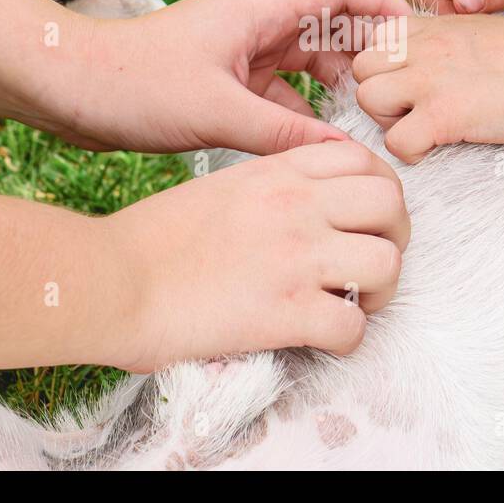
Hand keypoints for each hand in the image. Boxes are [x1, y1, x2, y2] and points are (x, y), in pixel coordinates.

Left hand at [53, 0, 411, 154]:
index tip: (413, 37)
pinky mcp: (225, 81)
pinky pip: (280, 92)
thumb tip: (341, 154)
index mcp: (256, 9)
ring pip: (307, 61)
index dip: (380, 4)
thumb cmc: (132, 84)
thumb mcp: (216, 112)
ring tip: (370, 119)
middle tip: (400, 89)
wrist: (69, 90)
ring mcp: (239, 52)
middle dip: (366, 53)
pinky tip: (319, 143)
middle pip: (329, 25)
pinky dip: (303, 112)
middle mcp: (253, 24)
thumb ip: (283, 133)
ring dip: (336, 86)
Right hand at [98, 141, 409, 371]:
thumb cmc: (151, 240)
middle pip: (392, 204)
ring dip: (378, 290)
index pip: (365, 161)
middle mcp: (296, 204)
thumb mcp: (221, 188)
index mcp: (278, 171)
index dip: (379, 192)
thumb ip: (271, 190)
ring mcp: (295, 255)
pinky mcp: (285, 309)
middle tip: (369, 263)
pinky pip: (353, 328)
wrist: (110, 278)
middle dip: (394, 237)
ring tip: (351, 303)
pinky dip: (346, 341)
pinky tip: (320, 339)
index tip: (365, 220)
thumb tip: (304, 214)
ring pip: (388, 262)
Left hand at [353, 15, 503, 162]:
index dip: (383, 66)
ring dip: (387, 121)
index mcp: (433, 28)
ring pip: (367, 99)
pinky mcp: (444, 116)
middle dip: (377, 93)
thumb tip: (435, 59)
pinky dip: (410, 152)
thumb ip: (448, 40)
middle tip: (409, 110)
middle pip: (361, 68)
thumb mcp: (481, 31)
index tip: (403, 84)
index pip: (375, 39)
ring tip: (419, 128)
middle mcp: (423, 49)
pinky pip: (395, 142)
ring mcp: (429, 80)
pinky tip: (433, 148)